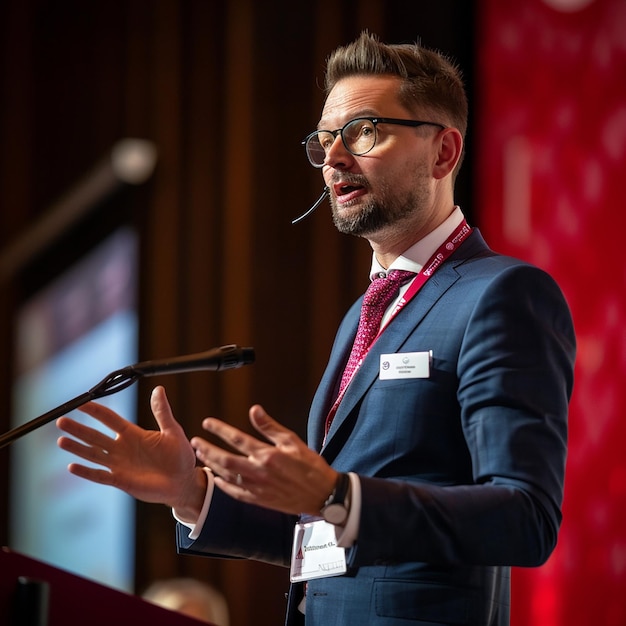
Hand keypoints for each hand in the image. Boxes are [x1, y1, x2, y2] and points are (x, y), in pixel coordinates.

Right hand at [56, 386, 206, 521]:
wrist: (183, 482)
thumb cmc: (180, 456)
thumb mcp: (172, 431)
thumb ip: (162, 412)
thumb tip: (159, 389)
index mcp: (133, 433)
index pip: (109, 419)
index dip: (95, 410)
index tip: (81, 402)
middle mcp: (122, 447)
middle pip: (95, 435)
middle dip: (79, 429)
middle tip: (61, 420)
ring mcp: (120, 464)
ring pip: (93, 454)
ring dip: (77, 448)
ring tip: (61, 440)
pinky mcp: (121, 480)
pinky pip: (100, 475)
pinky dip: (86, 471)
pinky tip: (72, 466)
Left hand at [192, 405, 337, 515]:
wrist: (321, 495)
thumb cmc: (310, 465)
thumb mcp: (292, 441)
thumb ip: (270, 426)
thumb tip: (254, 409)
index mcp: (268, 455)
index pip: (237, 439)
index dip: (220, 429)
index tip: (207, 422)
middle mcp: (259, 472)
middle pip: (225, 460)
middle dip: (207, 449)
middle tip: (195, 441)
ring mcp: (257, 489)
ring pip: (227, 476)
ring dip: (212, 465)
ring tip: (202, 455)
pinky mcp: (259, 501)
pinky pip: (235, 493)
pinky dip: (222, 485)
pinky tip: (216, 478)